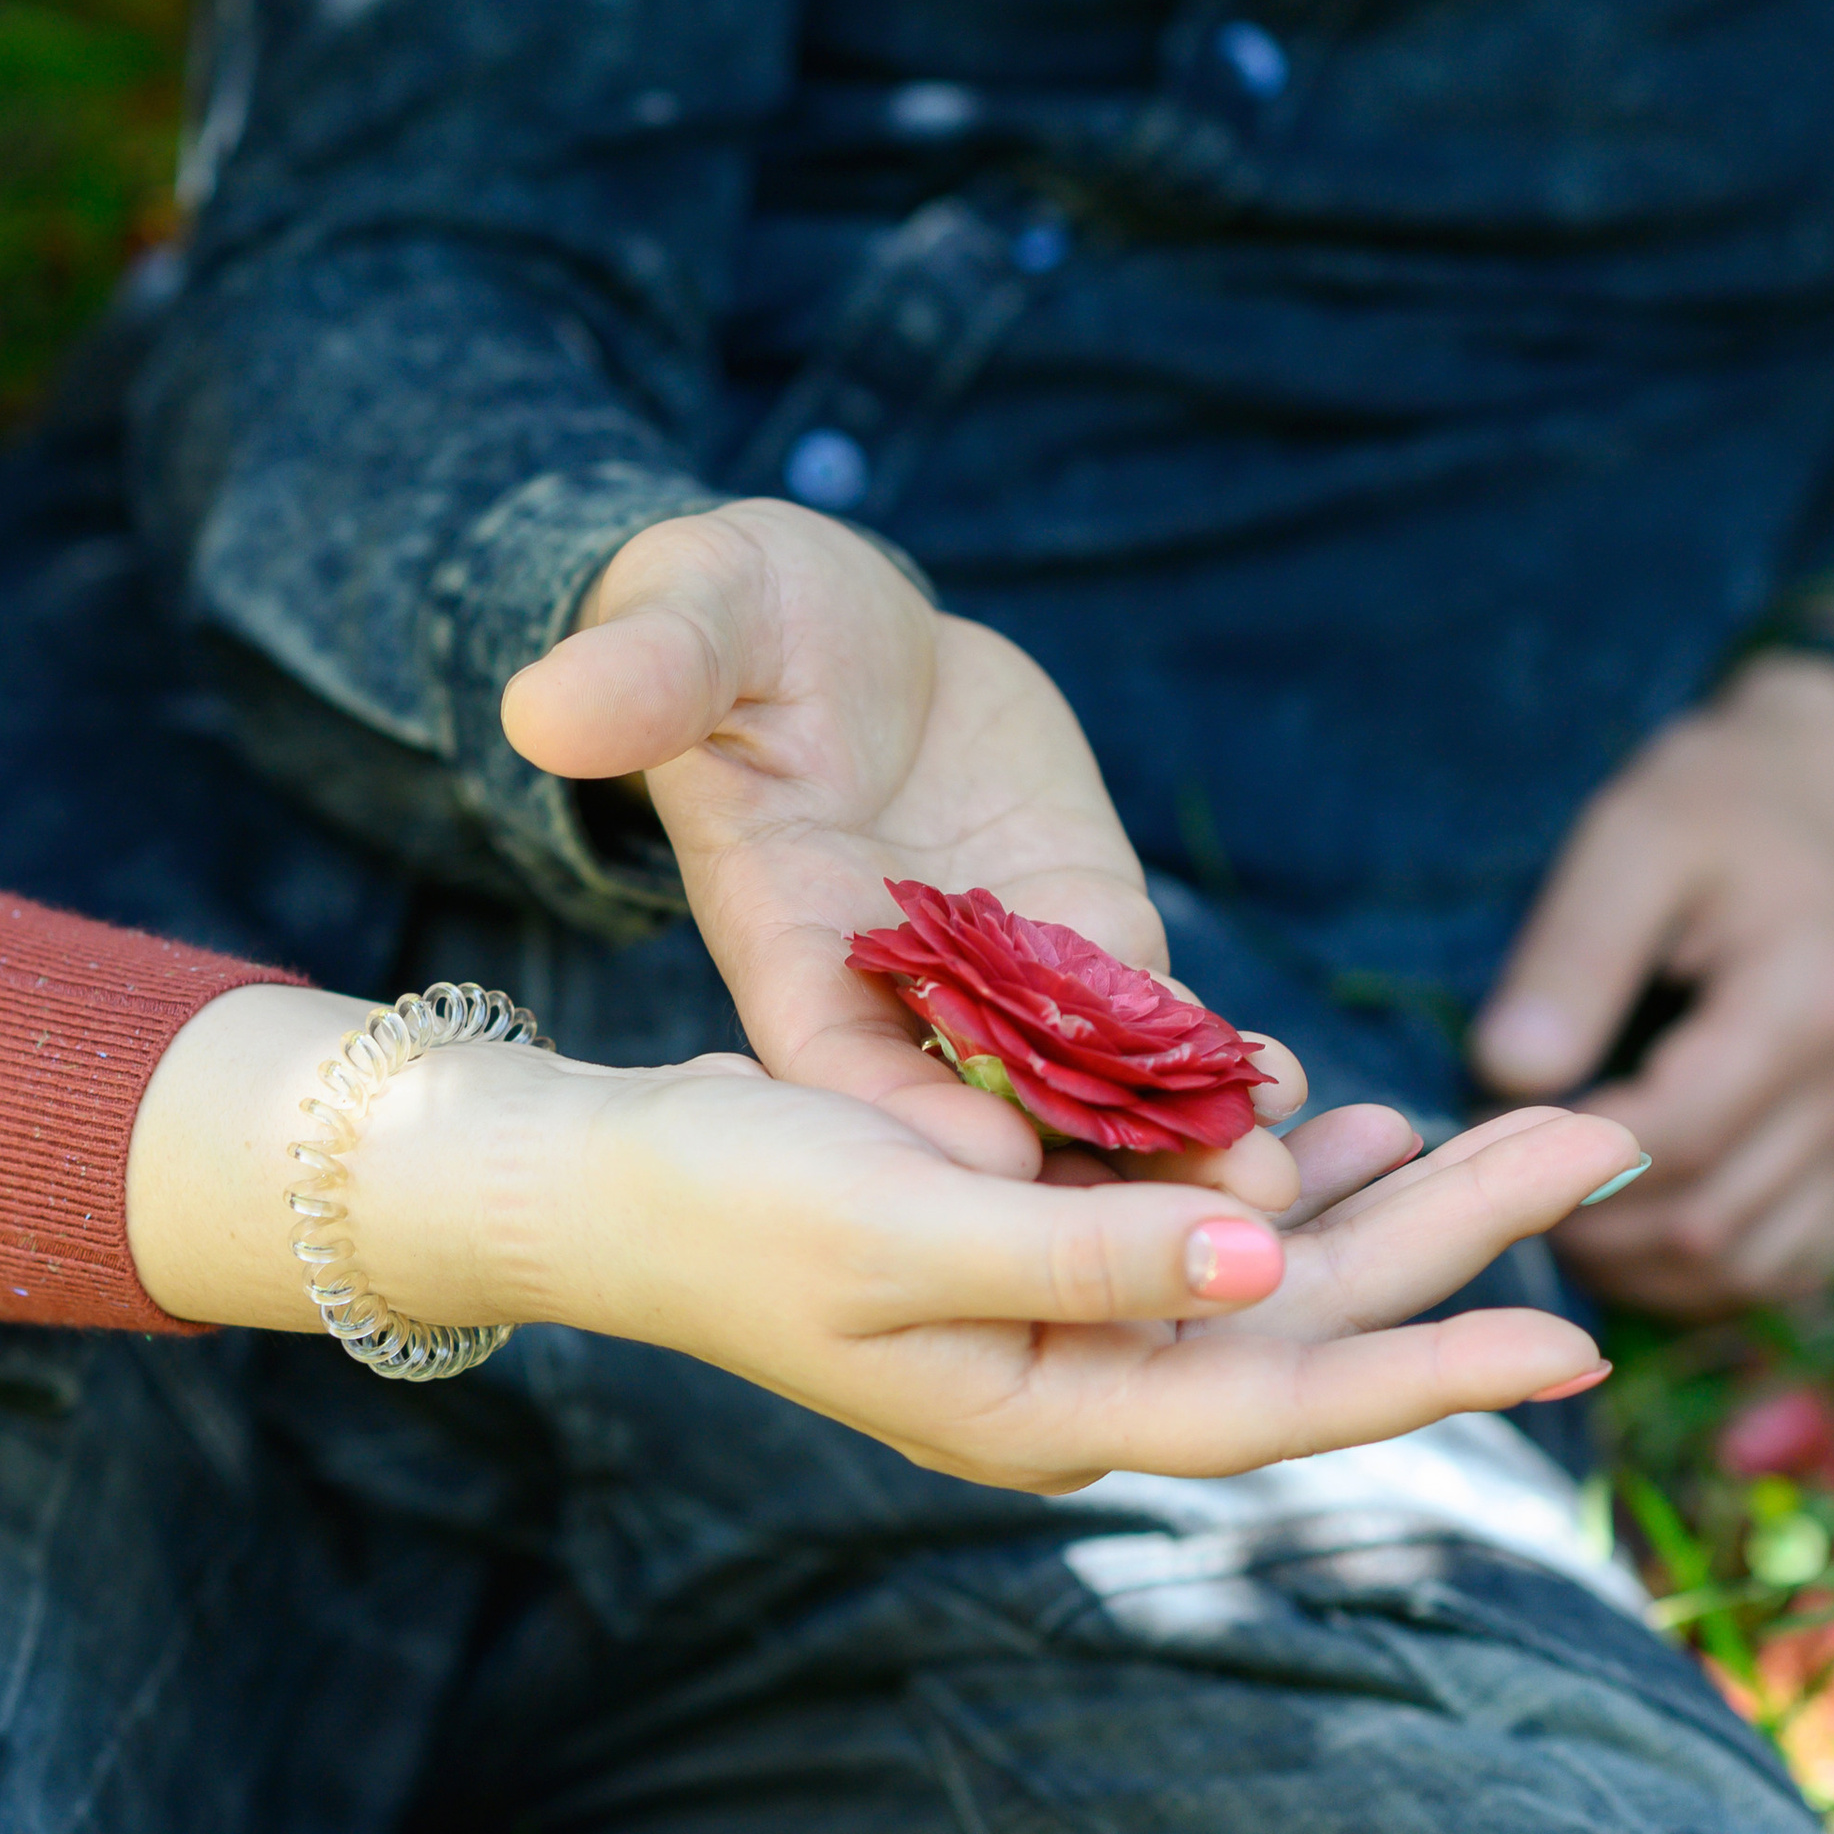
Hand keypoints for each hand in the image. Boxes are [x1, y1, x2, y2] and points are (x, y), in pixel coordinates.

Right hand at [123, 985, 1638, 1492]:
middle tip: (1606, 1139)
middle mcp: (1066, 1378)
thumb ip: (1081, 1256)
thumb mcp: (894, 1224)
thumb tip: (1262, 1264)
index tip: (1579, 1336)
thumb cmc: (722, 1200)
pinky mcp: (1023, 1249)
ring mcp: (1046, 1320)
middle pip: (1301, 1321)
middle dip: (1453, 1237)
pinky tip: (1324, 1112)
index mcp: (1041, 1405)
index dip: (1430, 1363)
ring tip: (1502, 1126)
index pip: (1275, 1399)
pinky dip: (1262, 1165)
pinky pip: (1183, 1217)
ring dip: (1377, 1200)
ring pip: (1257, 1265)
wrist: (598, 1184)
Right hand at [499, 501, 1303, 1205]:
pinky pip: (1147, 1018)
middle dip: (1075, 1173)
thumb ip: (640, 673)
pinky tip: (1290, 1089)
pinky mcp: (1076, 929)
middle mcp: (892, 990)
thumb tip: (543, 706)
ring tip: (1280, 1177)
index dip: (913, 1121)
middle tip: (1193, 1227)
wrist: (828, 607)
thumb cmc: (726, 609)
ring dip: (1170, 1144)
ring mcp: (995, 970)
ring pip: (1082, 1086)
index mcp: (784, 944)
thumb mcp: (683, 619)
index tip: (997, 1174)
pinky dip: (1207, 1061)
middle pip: (978, 1111)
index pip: (837, 1065)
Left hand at [1470, 652, 1833, 1316]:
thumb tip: (1506, 1071)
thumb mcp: (1627, 843)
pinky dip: (1695, 1275)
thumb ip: (1571, 956)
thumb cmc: (1712, 807)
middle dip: (1581, 1220)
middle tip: (1488, 1176)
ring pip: (1745, 1264)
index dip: (1560, 1155)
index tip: (1477, 1121)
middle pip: (1707, 1219)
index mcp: (1806, 1001)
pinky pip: (1785, 1263)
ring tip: (1537, 1203)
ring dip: (1630, 1262)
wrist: (1818, 791)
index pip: (1674, 1136)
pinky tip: (1615, 1233)